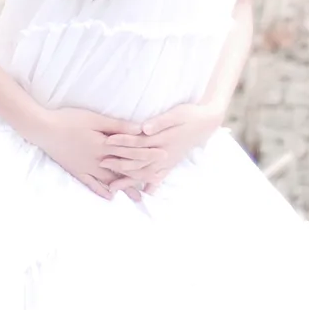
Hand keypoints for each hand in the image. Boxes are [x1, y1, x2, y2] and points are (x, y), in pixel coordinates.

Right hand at [26, 107, 167, 200]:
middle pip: (124, 168)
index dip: (148, 154)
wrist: (43, 129)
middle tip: (157, 180)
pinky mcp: (76, 170)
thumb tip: (138, 129)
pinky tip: (110, 196)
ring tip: (138, 196)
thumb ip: (117, 126)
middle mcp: (98, 160)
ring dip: (125, 187)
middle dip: (141, 174)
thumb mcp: (94, 118)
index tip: (163, 158)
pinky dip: (101, 190)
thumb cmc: (69, 119)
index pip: (131, 151)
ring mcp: (86, 168)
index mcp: (104, 145)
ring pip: (110, 180)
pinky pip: (90, 184)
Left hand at [103, 102, 223, 194]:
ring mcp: (167, 161)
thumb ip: (160, 122)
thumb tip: (144, 128)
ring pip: (145, 173)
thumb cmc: (190, 115)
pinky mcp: (171, 163)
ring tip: (113, 186)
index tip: (107, 142)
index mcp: (162, 140)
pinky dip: (150, 186)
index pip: (138, 143)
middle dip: (119, 163)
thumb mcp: (176, 114)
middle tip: (102, 164)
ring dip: (129, 180)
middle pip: (138, 161)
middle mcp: (163, 154)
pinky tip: (143, 195)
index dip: (122, 142)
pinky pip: (158, 177)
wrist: (207, 123)